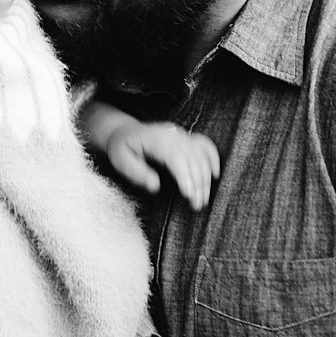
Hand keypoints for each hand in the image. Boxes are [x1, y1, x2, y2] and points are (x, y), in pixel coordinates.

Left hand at [83, 99, 219, 210]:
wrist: (124, 132)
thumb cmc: (122, 148)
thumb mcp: (120, 160)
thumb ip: (136, 172)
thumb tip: (156, 186)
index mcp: (155, 138)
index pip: (176, 156)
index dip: (185, 175)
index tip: (189, 195)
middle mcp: (172, 134)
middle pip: (192, 158)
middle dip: (197, 183)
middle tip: (196, 205)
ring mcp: (181, 134)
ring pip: (201, 155)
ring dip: (205, 179)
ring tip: (202, 200)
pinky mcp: (186, 137)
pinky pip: (205, 145)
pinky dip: (213, 158)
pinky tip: (215, 175)